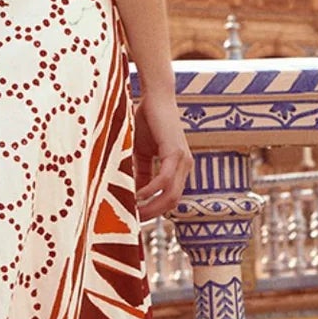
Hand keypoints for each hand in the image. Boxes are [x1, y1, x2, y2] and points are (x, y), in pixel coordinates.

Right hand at [132, 88, 192, 221]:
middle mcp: (185, 166)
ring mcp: (182, 160)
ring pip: (171, 194)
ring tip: (133, 212)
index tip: (135, 218)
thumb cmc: (146, 122)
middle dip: (152, 214)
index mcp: (178, 167)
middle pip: (172, 202)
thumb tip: (133, 193)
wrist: (154, 97)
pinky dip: (150, 190)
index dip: (154, 210)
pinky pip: (164, 179)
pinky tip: (136, 196)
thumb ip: (140, 172)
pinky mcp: (175, 152)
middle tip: (133, 221)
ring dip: (152, 206)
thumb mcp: (141, 153)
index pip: (169, 198)